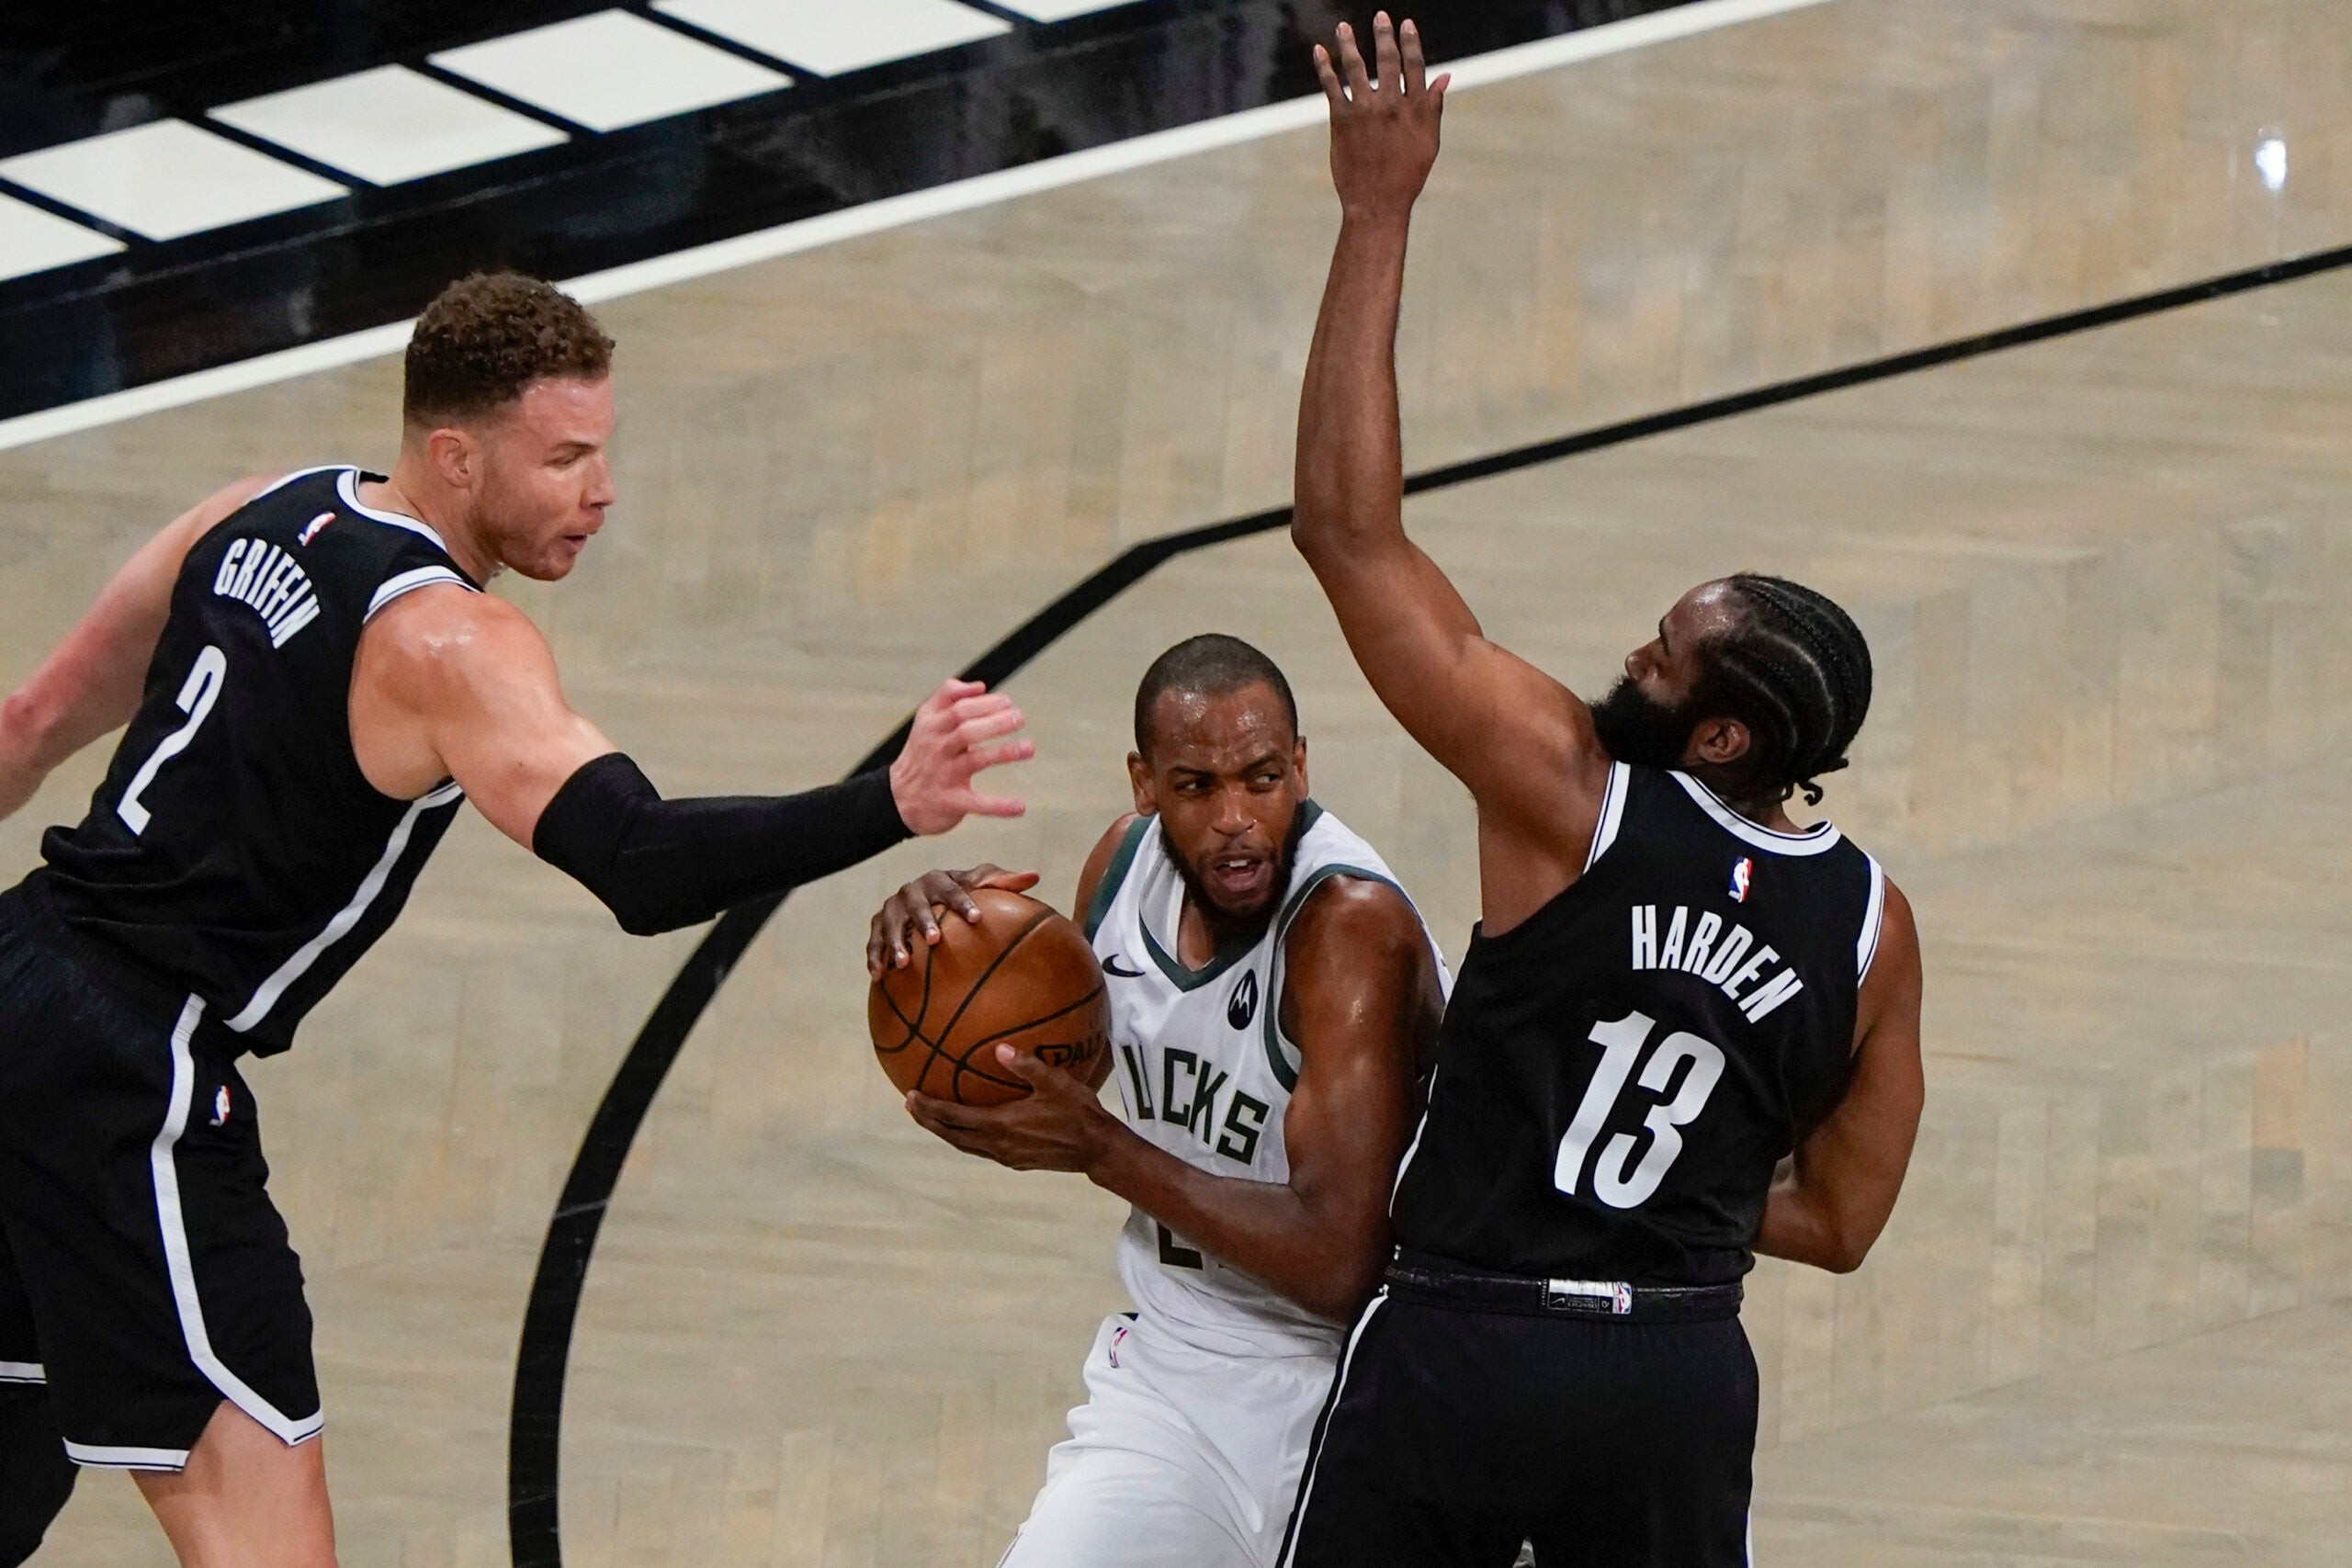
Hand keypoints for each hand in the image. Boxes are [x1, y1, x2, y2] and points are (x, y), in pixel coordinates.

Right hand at [865, 863, 1042, 976]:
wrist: (926, 898)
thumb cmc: (961, 895)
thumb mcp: (980, 886)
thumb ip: (1004, 882)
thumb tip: (1035, 876)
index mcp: (938, 880)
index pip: (952, 889)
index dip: (964, 902)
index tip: (978, 919)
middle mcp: (911, 891)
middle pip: (917, 905)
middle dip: (924, 921)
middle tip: (935, 941)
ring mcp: (892, 908)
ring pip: (889, 924)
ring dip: (895, 943)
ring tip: (903, 964)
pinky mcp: (877, 925)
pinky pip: (873, 942)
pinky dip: (874, 957)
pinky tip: (878, 976)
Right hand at [889, 679, 1033, 834]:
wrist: (898, 800)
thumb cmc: (922, 754)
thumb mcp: (925, 720)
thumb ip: (948, 696)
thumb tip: (980, 686)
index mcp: (932, 727)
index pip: (959, 709)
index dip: (985, 704)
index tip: (1008, 702)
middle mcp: (937, 749)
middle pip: (966, 731)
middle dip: (995, 723)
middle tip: (1019, 718)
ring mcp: (944, 776)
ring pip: (975, 760)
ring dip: (1004, 753)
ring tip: (1029, 748)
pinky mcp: (951, 802)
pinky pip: (977, 803)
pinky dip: (999, 806)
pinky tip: (1020, 807)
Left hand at [904, 1046, 1120, 1173]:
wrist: (1095, 1149)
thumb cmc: (1077, 1113)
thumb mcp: (1055, 1083)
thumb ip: (1026, 1065)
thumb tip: (1000, 1049)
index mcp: (1000, 1125)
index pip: (953, 1118)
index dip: (930, 1108)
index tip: (910, 1096)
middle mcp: (996, 1145)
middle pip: (951, 1135)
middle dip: (928, 1121)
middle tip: (910, 1106)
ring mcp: (1004, 1156)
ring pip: (964, 1145)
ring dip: (944, 1131)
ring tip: (930, 1117)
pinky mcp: (1015, 1161)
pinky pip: (979, 1149)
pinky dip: (964, 1137)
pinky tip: (966, 1127)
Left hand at [1314, 13, 1448, 221]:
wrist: (1377, 203)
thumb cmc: (1406, 175)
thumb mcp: (1428, 141)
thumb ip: (1433, 106)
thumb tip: (1445, 77)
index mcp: (1415, 109)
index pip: (1415, 66)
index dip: (1410, 42)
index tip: (1406, 24)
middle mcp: (1391, 105)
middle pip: (1388, 61)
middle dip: (1384, 35)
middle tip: (1381, 16)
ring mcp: (1365, 111)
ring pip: (1356, 68)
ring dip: (1349, 44)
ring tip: (1343, 27)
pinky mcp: (1342, 120)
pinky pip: (1332, 86)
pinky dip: (1325, 67)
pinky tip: (1319, 51)